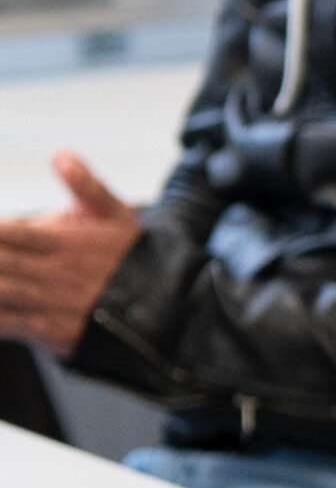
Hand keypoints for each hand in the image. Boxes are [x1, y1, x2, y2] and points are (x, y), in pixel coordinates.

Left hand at [0, 154, 140, 354]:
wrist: (166, 305)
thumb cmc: (135, 258)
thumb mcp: (118, 214)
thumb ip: (86, 185)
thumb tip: (60, 155)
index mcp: (64, 242)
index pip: (8, 232)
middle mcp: (53, 273)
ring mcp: (50, 304)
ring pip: (0, 292)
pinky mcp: (51, 332)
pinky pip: (8, 325)